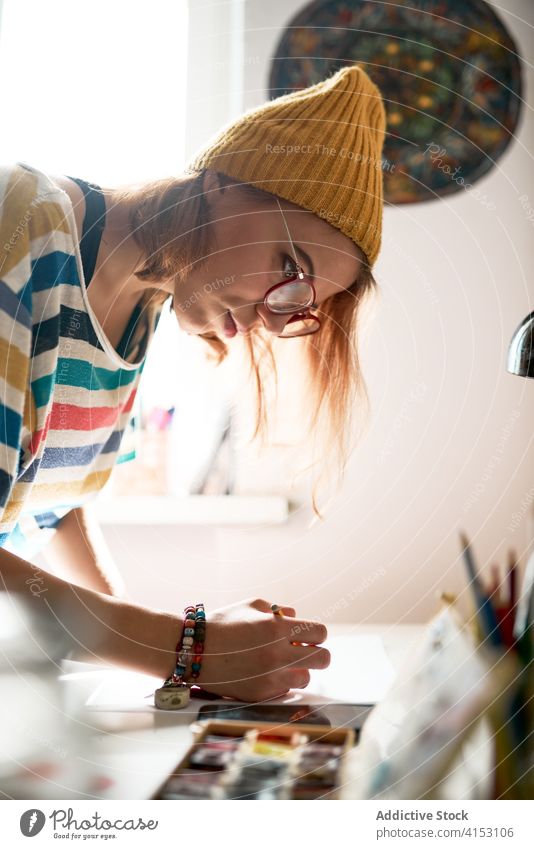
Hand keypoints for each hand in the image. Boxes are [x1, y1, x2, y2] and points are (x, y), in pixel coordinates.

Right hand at [193, 597, 329, 700]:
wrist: (194, 651)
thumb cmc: (223, 623)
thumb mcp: (252, 606)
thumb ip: (280, 610)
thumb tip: (297, 617)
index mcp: (278, 628)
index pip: (320, 633)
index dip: (316, 633)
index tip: (308, 635)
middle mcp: (278, 654)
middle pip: (322, 659)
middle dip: (316, 653)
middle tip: (304, 651)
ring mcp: (271, 677)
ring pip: (306, 677)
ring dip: (298, 670)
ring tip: (282, 664)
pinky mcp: (262, 694)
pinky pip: (286, 690)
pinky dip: (281, 682)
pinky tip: (265, 673)